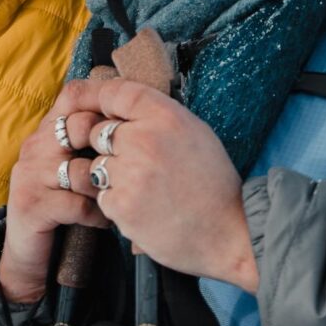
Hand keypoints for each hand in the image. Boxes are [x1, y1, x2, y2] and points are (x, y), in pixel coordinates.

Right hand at [0, 89, 113, 304]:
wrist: (30, 254)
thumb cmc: (65, 206)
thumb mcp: (75, 167)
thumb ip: (92, 141)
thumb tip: (138, 114)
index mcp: (47, 131)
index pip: (73, 95)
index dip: (104, 101)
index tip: (131, 122)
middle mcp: (34, 146)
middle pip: (81, 126)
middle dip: (110, 149)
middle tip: (128, 169)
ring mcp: (29, 175)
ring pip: (82, 169)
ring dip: (106, 188)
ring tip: (115, 200)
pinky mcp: (31, 205)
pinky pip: (77, 204)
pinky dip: (98, 215)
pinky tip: (103, 222)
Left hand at [54, 76, 257, 290]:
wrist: (229, 233)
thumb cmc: (214, 183)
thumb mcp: (194, 132)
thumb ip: (156, 117)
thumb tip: (117, 109)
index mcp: (166, 116)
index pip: (116, 92)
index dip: (98, 98)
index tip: (96, 109)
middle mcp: (144, 140)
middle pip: (98, 131)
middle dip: (110, 147)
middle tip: (138, 164)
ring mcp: (130, 174)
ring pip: (95, 166)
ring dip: (111, 177)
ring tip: (145, 189)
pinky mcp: (121, 206)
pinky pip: (101, 196)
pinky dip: (116, 204)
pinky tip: (144, 208)